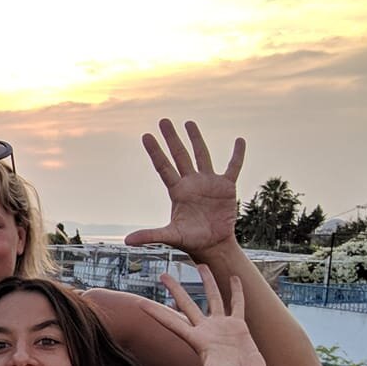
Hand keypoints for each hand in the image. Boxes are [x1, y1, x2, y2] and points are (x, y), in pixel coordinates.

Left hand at [125, 119, 244, 255]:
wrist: (212, 245)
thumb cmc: (190, 240)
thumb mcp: (170, 236)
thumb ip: (150, 235)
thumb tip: (126, 241)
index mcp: (177, 191)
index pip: (163, 167)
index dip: (155, 152)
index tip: (145, 136)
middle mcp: (191, 183)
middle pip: (179, 155)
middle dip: (172, 138)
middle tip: (163, 121)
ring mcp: (209, 182)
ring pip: (202, 155)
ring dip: (196, 139)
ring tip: (189, 122)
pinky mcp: (227, 187)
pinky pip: (233, 167)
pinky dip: (237, 154)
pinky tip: (239, 140)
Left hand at [133, 265, 268, 365]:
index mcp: (196, 340)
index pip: (171, 323)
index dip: (156, 313)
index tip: (139, 302)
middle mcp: (206, 330)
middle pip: (186, 304)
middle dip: (175, 289)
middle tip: (162, 274)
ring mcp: (222, 326)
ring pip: (212, 298)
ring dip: (207, 281)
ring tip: (200, 264)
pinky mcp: (239, 326)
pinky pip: (238, 304)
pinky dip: (237, 291)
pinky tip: (234, 277)